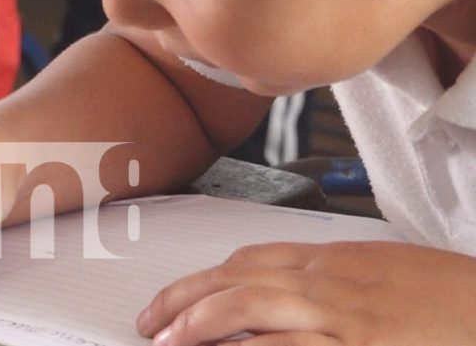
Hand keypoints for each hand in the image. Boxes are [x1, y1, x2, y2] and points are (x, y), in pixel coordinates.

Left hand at [136, 241, 475, 344]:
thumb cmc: (449, 294)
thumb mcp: (382, 271)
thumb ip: (334, 279)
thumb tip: (292, 289)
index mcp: (333, 259)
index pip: (249, 259)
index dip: (205, 277)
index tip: (178, 294)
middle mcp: (327, 280)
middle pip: (237, 279)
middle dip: (185, 298)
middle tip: (151, 320)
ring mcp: (341, 314)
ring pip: (251, 305)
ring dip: (201, 323)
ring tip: (166, 340)